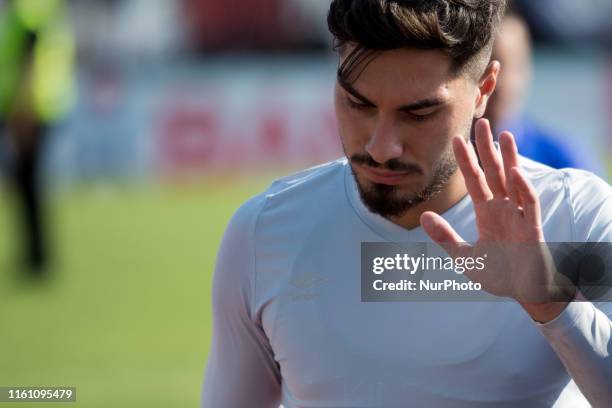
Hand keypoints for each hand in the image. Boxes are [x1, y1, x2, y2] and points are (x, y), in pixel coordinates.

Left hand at [420, 119, 574, 318]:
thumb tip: (423, 215)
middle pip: (494, 172)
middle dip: (488, 148)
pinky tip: (515, 171)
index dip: (466, 160)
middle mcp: (503, 209)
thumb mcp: (465, 257)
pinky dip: (523, 187)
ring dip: (510, 158)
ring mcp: (518, 216)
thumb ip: (445, 237)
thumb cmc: (499, 274)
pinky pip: (529, 204)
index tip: (456, 139)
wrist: (524, 294)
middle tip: (481, 122)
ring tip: (504, 134)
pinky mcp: (532, 228)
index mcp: (487, 213)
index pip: (474, 180)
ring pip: (514, 181)